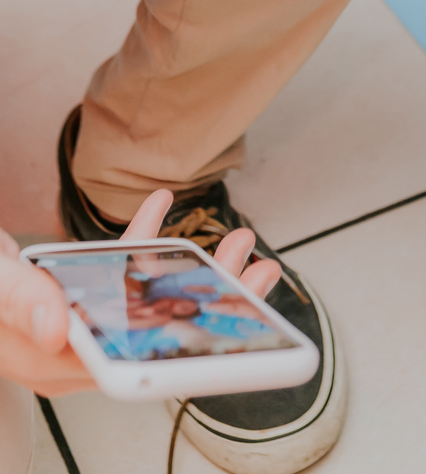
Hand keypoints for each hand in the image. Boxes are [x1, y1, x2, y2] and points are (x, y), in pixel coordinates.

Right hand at [0, 190, 278, 396]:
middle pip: (153, 332)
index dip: (190, 344)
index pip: (135, 362)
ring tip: (232, 239)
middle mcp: (67, 353)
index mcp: (51, 363)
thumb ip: (21, 300)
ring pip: (145, 302)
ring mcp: (72, 326)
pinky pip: (118, 275)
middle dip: (211, 300)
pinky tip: (162, 207)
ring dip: (189, 269)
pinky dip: (143, 243)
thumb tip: (59, 326)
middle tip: (257, 268)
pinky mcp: (70, 297)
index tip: (239, 320)